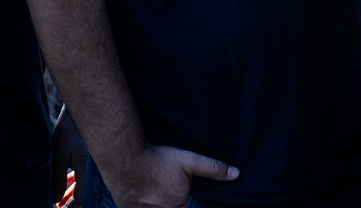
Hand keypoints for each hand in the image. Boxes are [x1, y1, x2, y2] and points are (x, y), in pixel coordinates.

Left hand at [52, 105, 87, 207]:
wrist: (83, 108)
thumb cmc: (70, 130)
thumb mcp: (60, 155)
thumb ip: (58, 178)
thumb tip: (55, 199)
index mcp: (87, 173)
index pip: (81, 200)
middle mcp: (94, 171)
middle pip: (84, 194)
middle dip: (72, 202)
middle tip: (60, 206)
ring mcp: (93, 164)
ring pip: (85, 185)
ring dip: (73, 193)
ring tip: (61, 198)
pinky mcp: (91, 157)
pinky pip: (84, 175)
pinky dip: (76, 181)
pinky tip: (68, 182)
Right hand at [106, 144, 238, 207]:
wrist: (124, 158)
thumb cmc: (158, 160)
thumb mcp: (189, 160)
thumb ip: (213, 169)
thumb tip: (236, 174)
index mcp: (178, 207)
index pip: (189, 207)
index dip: (185, 200)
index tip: (180, 191)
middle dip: (172, 200)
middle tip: (167, 187)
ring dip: (158, 202)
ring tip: (156, 189)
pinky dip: (145, 204)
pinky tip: (145, 193)